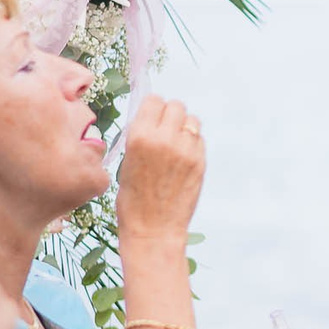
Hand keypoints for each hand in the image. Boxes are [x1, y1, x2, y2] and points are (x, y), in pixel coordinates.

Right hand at [114, 96, 205, 243]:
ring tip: (175, 144)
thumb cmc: (133, 198)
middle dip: (170, 115)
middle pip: (176, 106)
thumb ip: (142, 136)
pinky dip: (192, 143)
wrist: (153, 228)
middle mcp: (165, 139)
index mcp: (140, 136)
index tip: (152, 117)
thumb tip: (154, 119)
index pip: (154, 100)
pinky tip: (182, 158)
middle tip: (165, 130)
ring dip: (184, 127)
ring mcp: (186, 150)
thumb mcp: (128, 161)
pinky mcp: (200, 162)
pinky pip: (199, 139)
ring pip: (192, 120)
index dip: (153, 108)